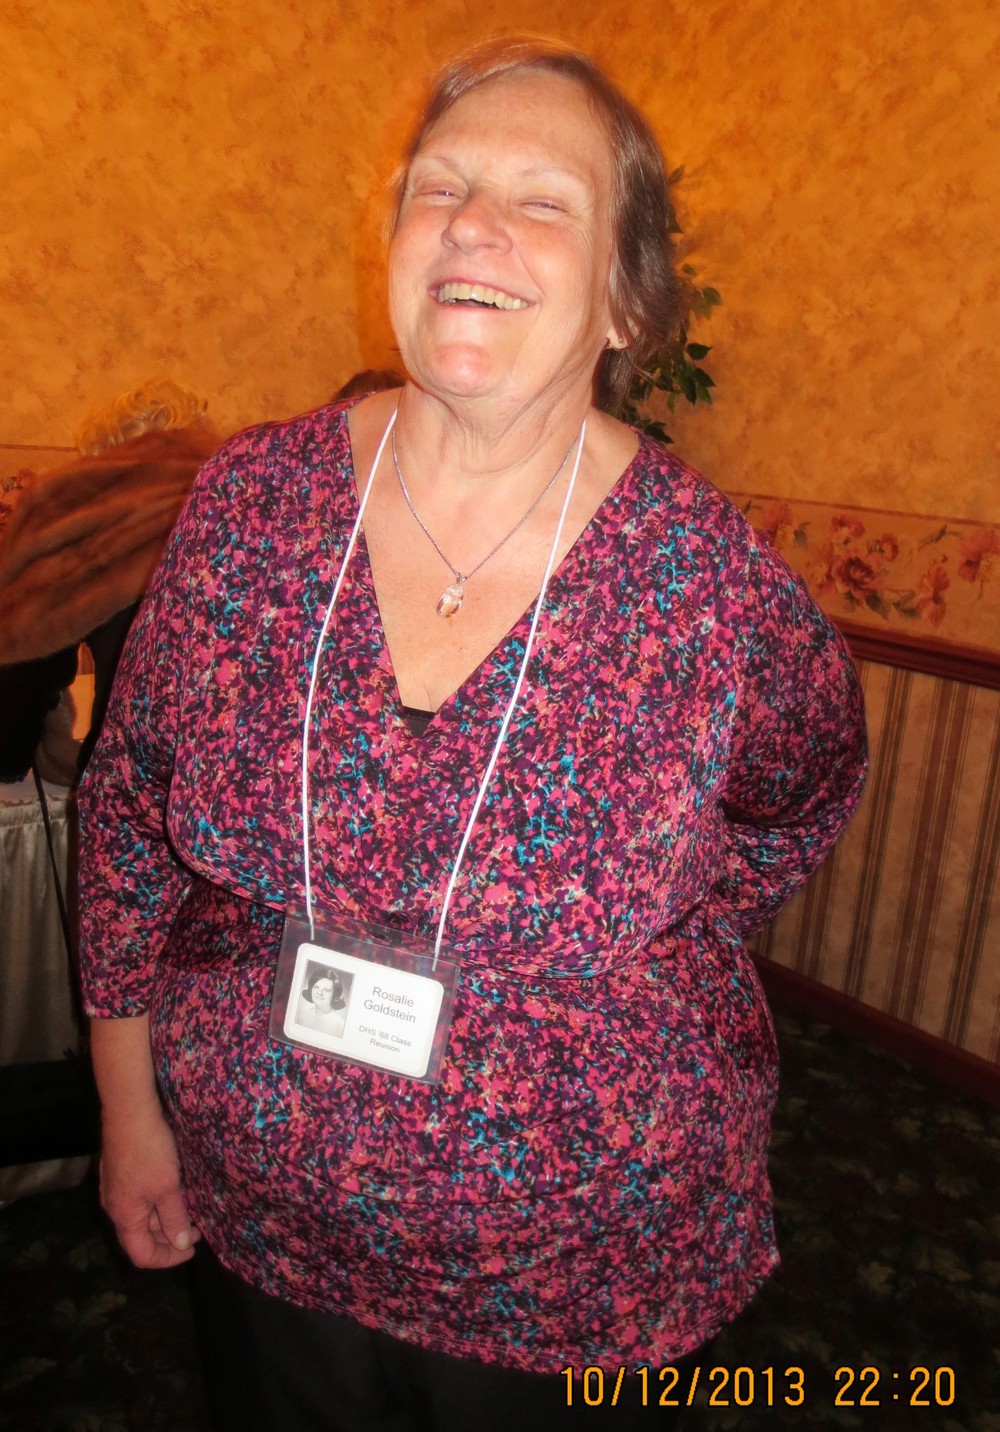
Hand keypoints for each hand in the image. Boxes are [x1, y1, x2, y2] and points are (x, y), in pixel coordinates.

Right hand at [100, 1100, 201, 1268]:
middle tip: (196, 1228)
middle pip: (140, 1237)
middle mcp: (115, 1206)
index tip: (192, 1248)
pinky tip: (175, 1190)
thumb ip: (174, 1218)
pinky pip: (139, 1198)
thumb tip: (179, 1244)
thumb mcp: (167, 1187)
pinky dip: (158, 1202)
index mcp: (124, 1216)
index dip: (168, 1259)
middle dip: (168, 1237)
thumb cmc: (150, 1151)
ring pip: (141, 1216)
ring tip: (190, 1209)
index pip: (142, 1255)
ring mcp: (115, 1188)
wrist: (129, 1111)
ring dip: (164, 1218)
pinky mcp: (120, 1171)